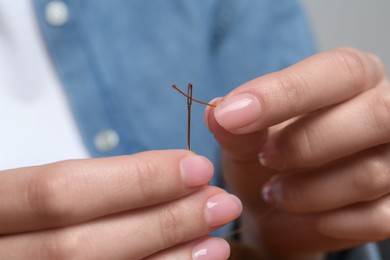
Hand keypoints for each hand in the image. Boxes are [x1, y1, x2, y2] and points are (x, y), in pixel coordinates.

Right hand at [0, 150, 241, 258]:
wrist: (11, 247)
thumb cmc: (28, 213)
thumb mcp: (36, 190)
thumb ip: (87, 187)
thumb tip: (170, 175)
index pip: (61, 191)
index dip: (135, 179)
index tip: (196, 167)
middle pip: (83, 245)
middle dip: (162, 222)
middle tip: (220, 202)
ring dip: (169, 259)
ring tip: (217, 239)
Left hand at [205, 48, 389, 258]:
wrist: (281, 205)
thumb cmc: (266, 159)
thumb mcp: (244, 140)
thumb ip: (236, 127)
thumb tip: (215, 112)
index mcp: (352, 80)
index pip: (339, 71)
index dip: (285, 93)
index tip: (231, 115)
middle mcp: (385, 111)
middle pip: (377, 114)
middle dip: (308, 143)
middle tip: (265, 158)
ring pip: (372, 172)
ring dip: (309, 190)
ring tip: (274, 192)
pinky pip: (377, 217)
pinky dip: (329, 221)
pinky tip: (303, 214)